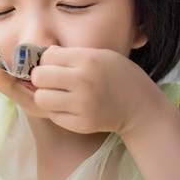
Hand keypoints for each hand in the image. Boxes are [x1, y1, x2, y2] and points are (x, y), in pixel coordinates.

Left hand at [29, 46, 160, 134]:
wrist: (141, 108)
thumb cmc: (119, 77)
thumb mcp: (101, 55)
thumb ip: (72, 54)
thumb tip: (42, 56)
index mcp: (88, 60)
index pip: (47, 56)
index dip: (47, 60)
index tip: (55, 65)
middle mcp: (83, 82)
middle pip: (39, 77)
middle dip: (42, 78)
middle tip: (52, 81)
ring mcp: (82, 105)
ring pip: (41, 98)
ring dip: (46, 95)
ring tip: (58, 94)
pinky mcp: (81, 124)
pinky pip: (52, 115)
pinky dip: (56, 111)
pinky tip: (69, 107)